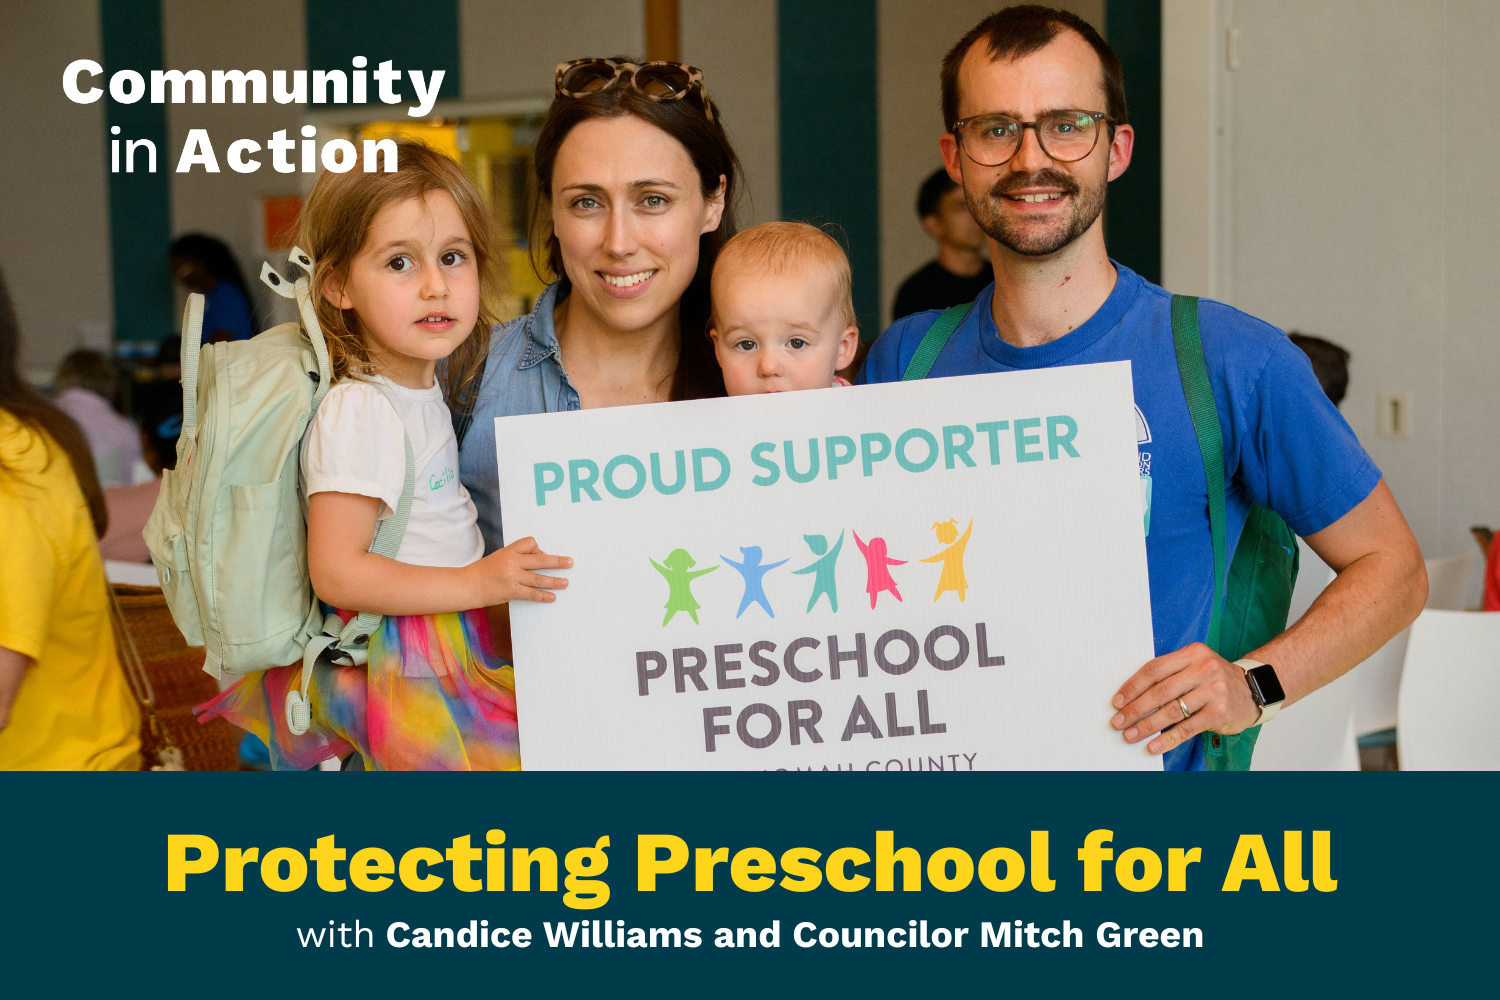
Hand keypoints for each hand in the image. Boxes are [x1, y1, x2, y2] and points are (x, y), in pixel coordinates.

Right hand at [470, 536, 571, 605]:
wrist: (466, 585)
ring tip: (565, 583)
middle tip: (570, 562)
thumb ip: (517, 558)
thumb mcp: (499, 558)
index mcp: (508, 551)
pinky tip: (552, 597)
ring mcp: (512, 577)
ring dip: (554, 581)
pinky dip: (543, 596)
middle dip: (557, 561)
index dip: (538, 548)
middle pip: (540, 560)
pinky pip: (531, 593)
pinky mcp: (511, 591)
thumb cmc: (482, 571)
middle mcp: (512, 562)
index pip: (530, 543)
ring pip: (539, 578)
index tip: (540, 554)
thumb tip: (539, 562)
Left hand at [1110, 643, 1260, 754]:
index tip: (1117, 702)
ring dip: (1147, 726)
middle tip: (1118, 722)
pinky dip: (1168, 738)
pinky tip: (1154, 746)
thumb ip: (1169, 673)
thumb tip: (1132, 696)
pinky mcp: (1220, 712)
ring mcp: (1214, 691)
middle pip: (1160, 692)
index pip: (1154, 670)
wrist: (1253, 689)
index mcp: (1192, 653)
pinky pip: (1188, 728)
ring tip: (1131, 735)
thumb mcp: (1195, 664)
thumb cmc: (1214, 678)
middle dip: (1135, 709)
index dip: (1132, 687)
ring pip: (1172, 711)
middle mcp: (1204, 669)